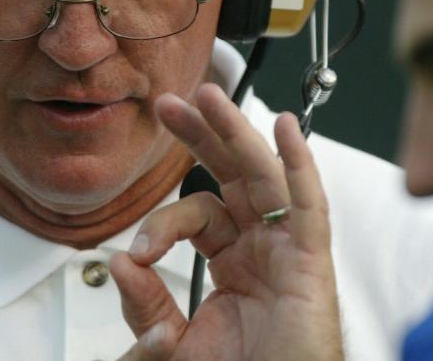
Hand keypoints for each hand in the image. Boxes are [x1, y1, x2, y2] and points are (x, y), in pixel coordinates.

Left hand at [111, 82, 342, 360]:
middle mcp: (261, 246)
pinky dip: (300, 165)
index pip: (197, 213)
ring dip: (238, 133)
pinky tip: (284, 127)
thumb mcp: (173, 343)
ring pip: (264, 177)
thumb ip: (145, 304)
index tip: (141, 252)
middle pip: (232, 174)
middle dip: (202, 135)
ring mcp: (287, 250)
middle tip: (169, 103)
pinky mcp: (312, 262)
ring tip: (210, 96)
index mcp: (233, 259)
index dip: (163, 222)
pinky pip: (310, 206)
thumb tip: (120, 262)